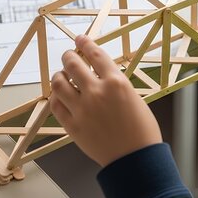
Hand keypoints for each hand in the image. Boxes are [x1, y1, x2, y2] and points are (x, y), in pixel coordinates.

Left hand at [50, 35, 161, 166]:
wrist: (135, 158)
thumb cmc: (142, 130)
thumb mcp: (134, 98)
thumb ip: (115, 85)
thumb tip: (100, 77)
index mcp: (116, 83)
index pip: (95, 54)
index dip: (85, 43)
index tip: (80, 39)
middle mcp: (97, 92)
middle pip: (73, 64)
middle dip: (69, 56)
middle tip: (69, 56)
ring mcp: (82, 109)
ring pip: (59, 83)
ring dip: (59, 75)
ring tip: (61, 75)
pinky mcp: (72, 125)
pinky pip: (55, 106)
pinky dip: (56, 97)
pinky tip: (59, 96)